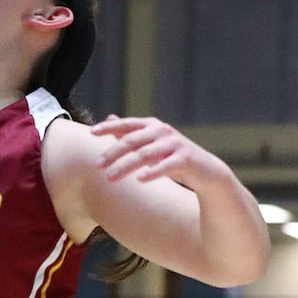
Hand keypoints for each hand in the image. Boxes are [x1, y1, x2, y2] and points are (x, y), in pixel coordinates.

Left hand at [92, 114, 225, 187]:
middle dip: (112, 153)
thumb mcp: (150, 142)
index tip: (91, 132)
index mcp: (152, 125)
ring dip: (125, 166)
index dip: (109, 127)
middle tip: (97, 165)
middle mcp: (162, 131)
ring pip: (144, 155)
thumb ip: (130, 132)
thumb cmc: (172, 156)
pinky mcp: (185, 159)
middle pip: (131, 141)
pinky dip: (152, 172)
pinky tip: (140, 179)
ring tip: (110, 177)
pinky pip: (165, 166)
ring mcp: (174, 144)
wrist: (206, 170)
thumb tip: (108, 118)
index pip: (126, 124)